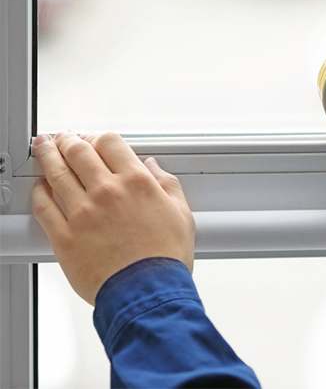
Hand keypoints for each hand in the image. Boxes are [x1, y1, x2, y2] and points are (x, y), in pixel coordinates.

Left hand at [31, 132, 194, 305]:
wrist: (147, 292)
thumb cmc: (166, 258)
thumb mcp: (181, 215)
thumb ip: (167, 185)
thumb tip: (153, 168)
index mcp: (137, 183)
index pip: (110, 143)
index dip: (100, 138)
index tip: (96, 141)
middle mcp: (108, 192)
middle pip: (79, 152)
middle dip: (69, 140)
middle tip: (64, 138)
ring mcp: (83, 213)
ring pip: (57, 172)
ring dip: (48, 154)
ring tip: (43, 146)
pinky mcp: (65, 236)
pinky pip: (43, 206)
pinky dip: (39, 191)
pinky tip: (39, 186)